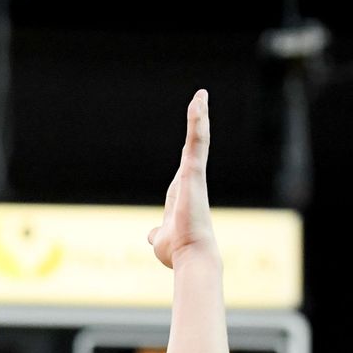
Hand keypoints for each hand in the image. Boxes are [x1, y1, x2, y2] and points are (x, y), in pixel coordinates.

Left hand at [148, 90, 218, 268]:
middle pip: (193, 148)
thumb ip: (158, 232)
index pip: (185, 166)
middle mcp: (191, 183)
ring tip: (200, 95)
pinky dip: (198, 121)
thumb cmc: (177, 251)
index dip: (188, 152)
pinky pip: (197, 141)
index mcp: (183, 194)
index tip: (191, 137)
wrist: (190, 257)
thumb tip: (152, 235)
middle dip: (197, 125)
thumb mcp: (161, 239)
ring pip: (198, 140)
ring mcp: (194, 177)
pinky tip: (199, 101)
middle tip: (199, 103)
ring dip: (199, 116)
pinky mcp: (195, 173)